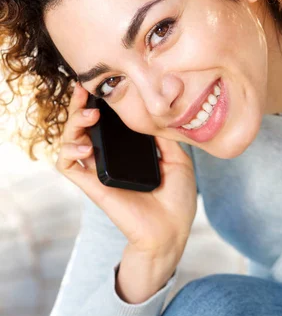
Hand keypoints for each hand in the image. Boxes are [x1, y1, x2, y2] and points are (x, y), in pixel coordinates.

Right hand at [56, 82, 196, 260]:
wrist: (172, 231)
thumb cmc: (177, 199)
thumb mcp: (179, 159)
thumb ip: (166, 136)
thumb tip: (157, 112)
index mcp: (127, 150)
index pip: (106, 122)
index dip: (99, 102)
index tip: (103, 84)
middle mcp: (109, 158)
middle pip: (83, 126)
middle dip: (79, 104)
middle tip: (84, 89)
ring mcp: (98, 171)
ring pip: (69, 141)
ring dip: (72, 124)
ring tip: (89, 116)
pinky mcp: (92, 186)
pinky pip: (67, 166)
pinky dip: (68, 152)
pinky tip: (84, 148)